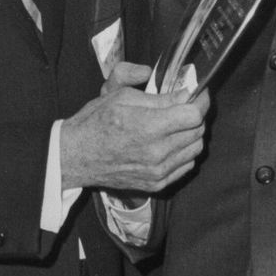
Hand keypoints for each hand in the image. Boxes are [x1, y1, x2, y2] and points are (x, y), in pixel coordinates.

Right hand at [62, 62, 209, 194]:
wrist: (76, 156)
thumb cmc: (95, 122)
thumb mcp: (121, 97)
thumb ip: (158, 95)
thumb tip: (185, 93)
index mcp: (148, 127)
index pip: (194, 114)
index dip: (199, 100)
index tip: (198, 92)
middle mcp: (157, 152)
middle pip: (198, 131)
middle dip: (195, 114)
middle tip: (185, 105)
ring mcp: (158, 171)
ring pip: (196, 149)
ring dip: (192, 133)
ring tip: (177, 124)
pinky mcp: (157, 183)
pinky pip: (186, 165)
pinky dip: (184, 152)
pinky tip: (170, 142)